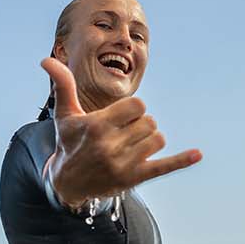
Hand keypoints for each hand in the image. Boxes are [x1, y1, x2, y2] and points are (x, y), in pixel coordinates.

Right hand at [42, 57, 200, 206]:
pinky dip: (182, 160)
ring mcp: (124, 164)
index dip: (133, 109)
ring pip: (158, 139)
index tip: (120, 118)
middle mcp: (111, 146)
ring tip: (132, 146)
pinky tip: (198, 154)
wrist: (67, 183)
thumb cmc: (69, 143)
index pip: (137, 106)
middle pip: (149, 122)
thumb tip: (46, 59)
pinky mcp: (134, 179)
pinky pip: (164, 167)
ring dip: (150, 139)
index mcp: (97, 126)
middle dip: (140, 125)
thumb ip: (62, 85)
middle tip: (122, 135)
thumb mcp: (64, 115)